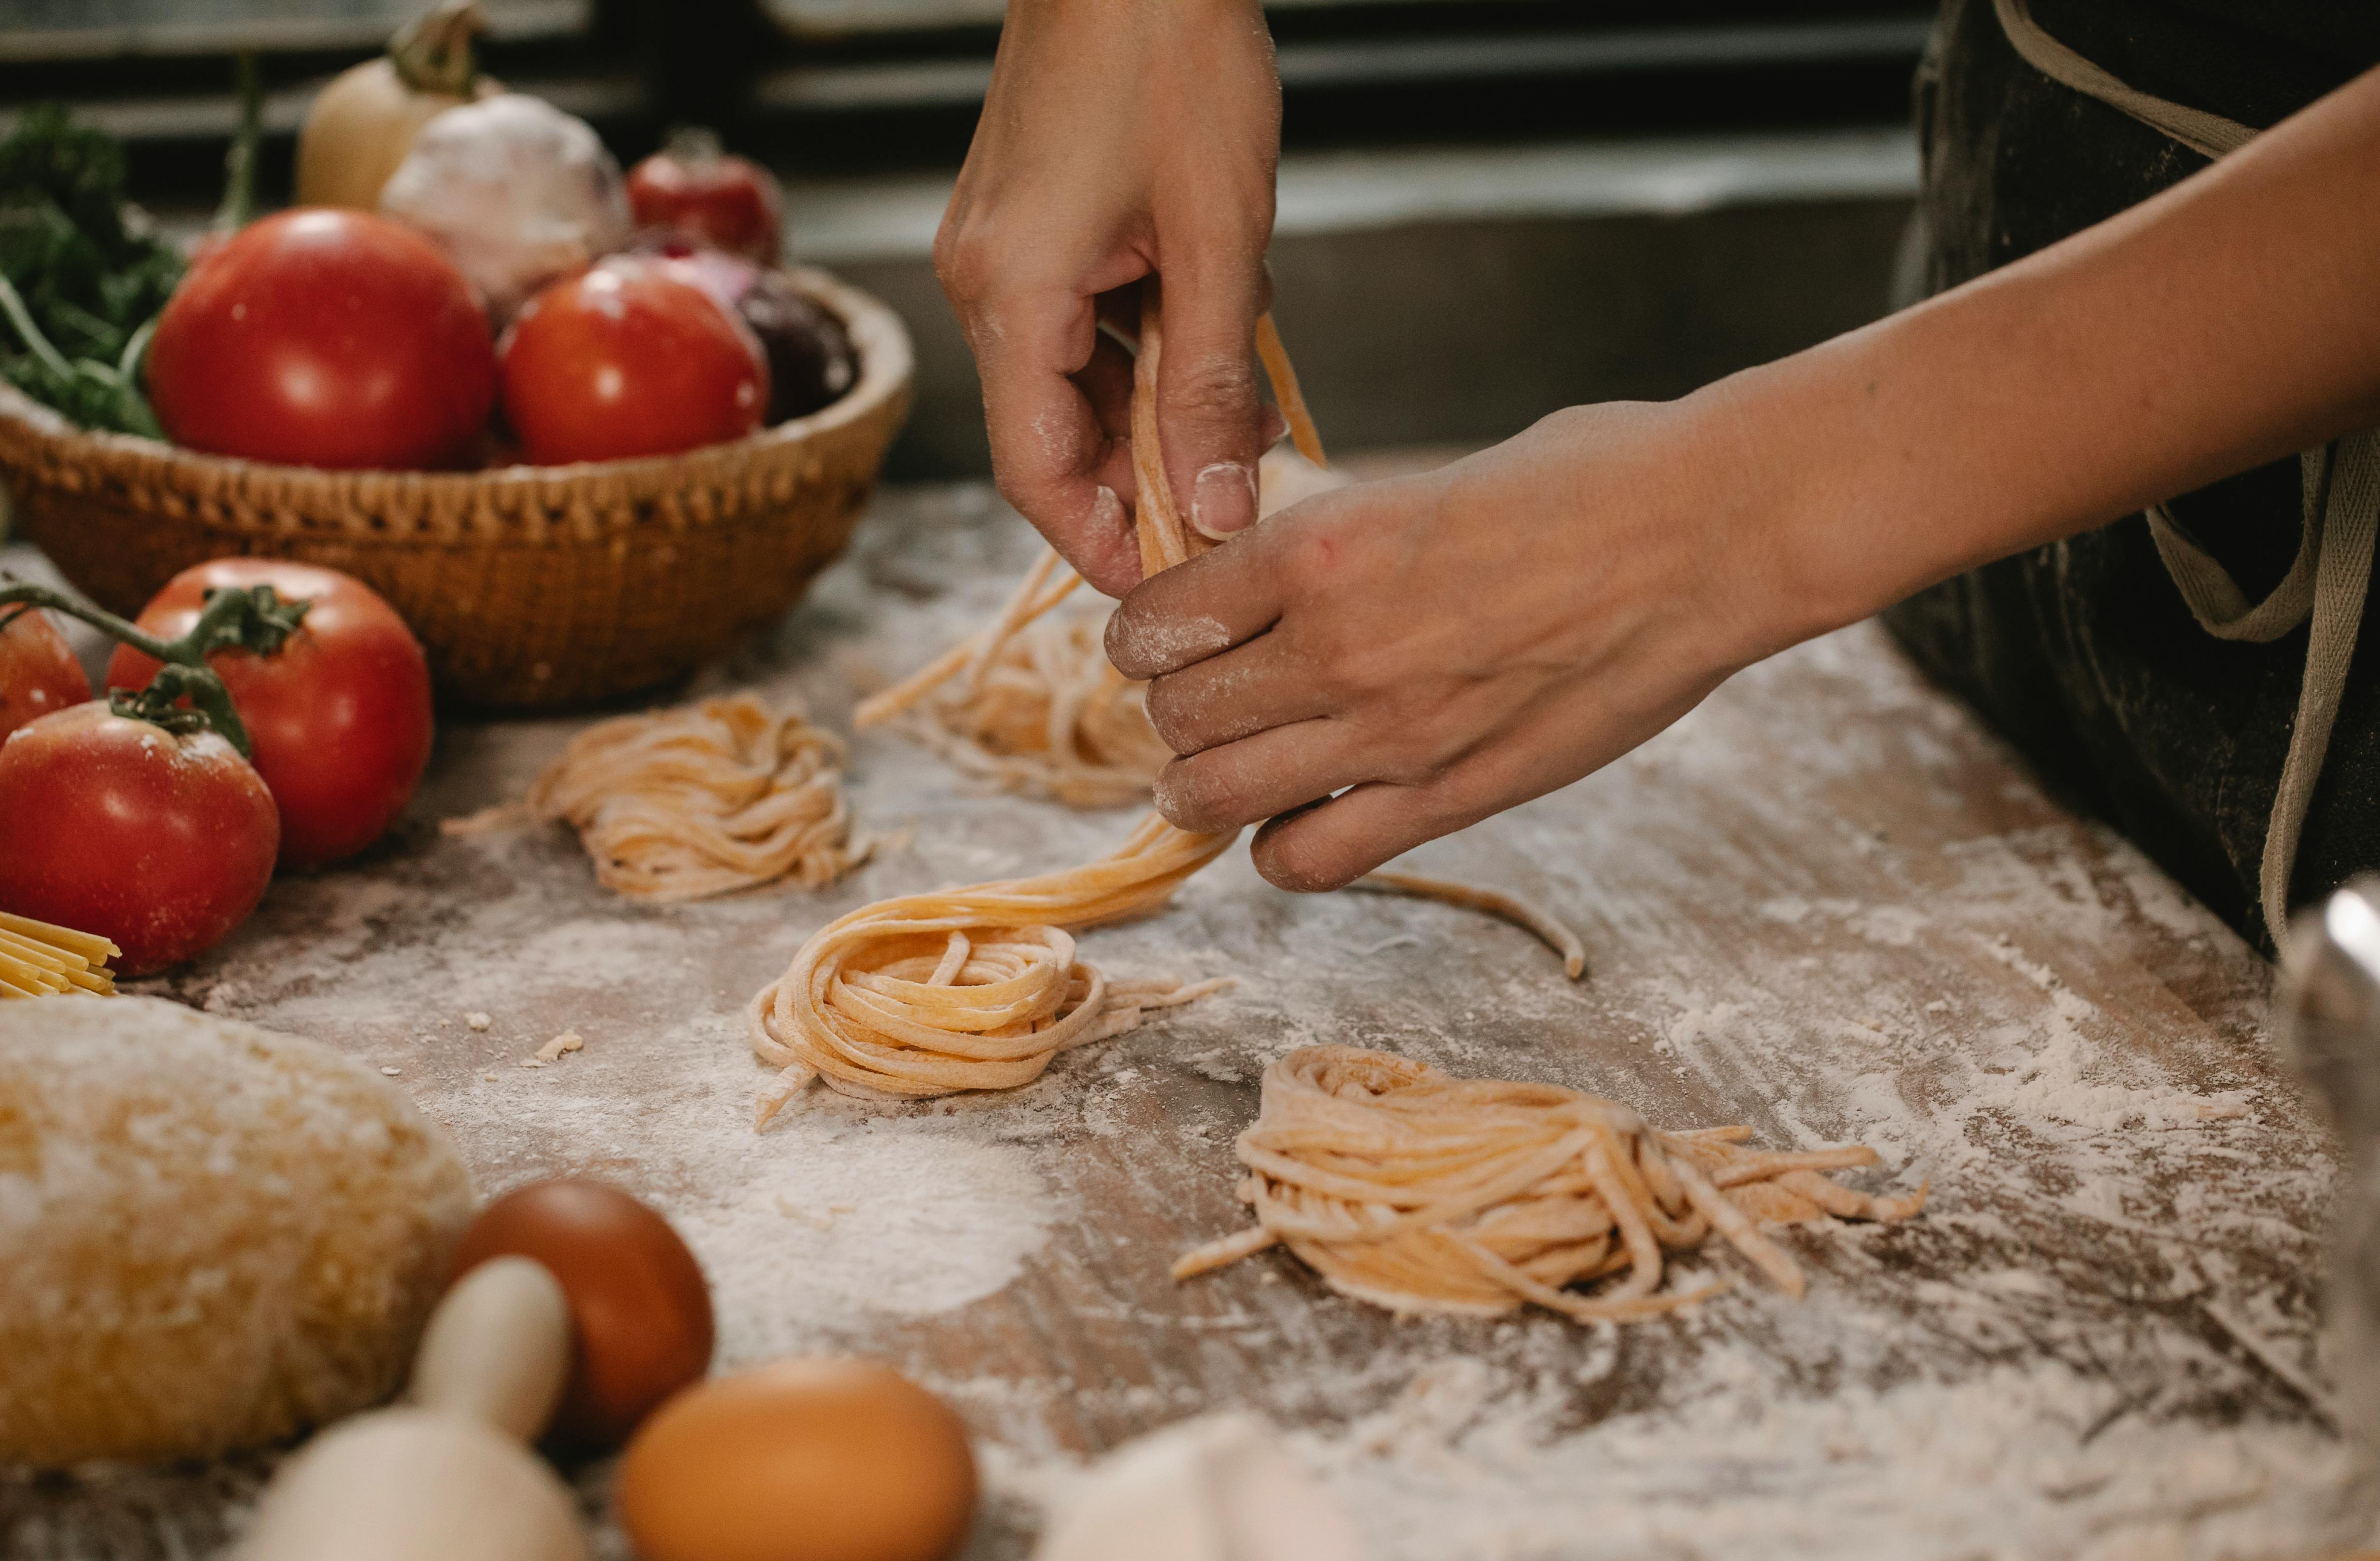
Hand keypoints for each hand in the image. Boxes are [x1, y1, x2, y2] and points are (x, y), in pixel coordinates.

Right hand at [935, 0, 1281, 594]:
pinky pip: (1080, 326)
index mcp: (1011, 293)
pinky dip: (1143, 355)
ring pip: (1073, 381)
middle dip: (1142, 480)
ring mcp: (1001, 251)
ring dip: (1154, 415)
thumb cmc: (1176, 61)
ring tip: (1241, 423)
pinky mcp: (1028, 224)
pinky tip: (1213, 350)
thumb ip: (1212, 384)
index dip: (1100, 541)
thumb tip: (1216, 505)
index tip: (1168, 584)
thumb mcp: (1221, 239)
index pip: (1036, 470)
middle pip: (1052, 433)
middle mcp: (984, 282)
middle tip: (1232, 506)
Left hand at [1106, 400, 1804, 889]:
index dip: (1144, 636)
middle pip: (1178, 713)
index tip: (1160, 640)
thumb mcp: (1421, 485)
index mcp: (1318, 546)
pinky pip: (1310, 860)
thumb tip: (1274, 585)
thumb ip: (1336, 547)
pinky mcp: (1452, 796)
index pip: (1158, 618)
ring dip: (1202, 787)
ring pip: (1218, 794)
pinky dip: (1281, 848)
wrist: (1709, 533)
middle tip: (1195, 704)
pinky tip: (1298, 819)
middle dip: (1172, 710)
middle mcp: (1335, 645)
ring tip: (1215, 774)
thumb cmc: (1584, 482)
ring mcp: (1391, 733)